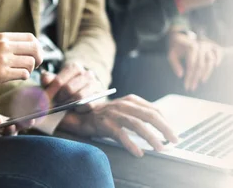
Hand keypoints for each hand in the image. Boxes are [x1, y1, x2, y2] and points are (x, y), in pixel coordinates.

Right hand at [0, 33, 42, 93]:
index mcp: (2, 37)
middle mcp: (3, 45)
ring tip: (19, 73)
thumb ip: (8, 45)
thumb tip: (32, 48)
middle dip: (39, 59)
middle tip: (34, 66)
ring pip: (31, 62)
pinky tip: (12, 77)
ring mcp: (2, 58)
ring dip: (29, 70)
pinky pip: (24, 74)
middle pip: (35, 48)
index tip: (34, 56)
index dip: (37, 48)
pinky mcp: (0, 72)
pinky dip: (22, 77)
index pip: (31, 38)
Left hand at [41, 62, 103, 111]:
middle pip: (68, 89)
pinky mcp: (100, 96)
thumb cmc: (66, 90)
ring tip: (65, 107)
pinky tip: (77, 109)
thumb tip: (45, 79)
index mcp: (74, 67)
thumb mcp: (56, 84)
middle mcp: (87, 73)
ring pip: (79, 97)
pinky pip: (87, 105)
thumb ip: (49, 80)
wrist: (84, 100)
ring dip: (70, 104)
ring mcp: (95, 84)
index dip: (52, 91)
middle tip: (56, 104)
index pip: (59, 80)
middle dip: (60, 99)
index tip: (47, 97)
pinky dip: (80, 109)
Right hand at [59, 95, 178, 156]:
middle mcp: (123, 104)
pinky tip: (138, 153)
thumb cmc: (103, 116)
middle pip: (149, 115)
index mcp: (130, 100)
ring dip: (151, 137)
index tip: (172, 133)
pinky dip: (130, 144)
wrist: (79, 116)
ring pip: (137, 124)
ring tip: (160, 148)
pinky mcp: (104, 124)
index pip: (153, 109)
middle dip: (164, 128)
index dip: (165, 121)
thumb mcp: (122, 110)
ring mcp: (113, 113)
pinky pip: (120, 135)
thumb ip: (137, 114)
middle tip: (174, 140)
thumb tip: (160, 126)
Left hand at [168, 32, 222, 91]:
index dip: (189, 76)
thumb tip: (181, 75)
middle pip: (200, 65)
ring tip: (201, 81)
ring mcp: (207, 44)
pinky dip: (219, 58)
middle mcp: (200, 45)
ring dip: (207, 72)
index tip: (187, 86)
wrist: (180, 34)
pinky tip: (215, 66)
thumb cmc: (175, 46)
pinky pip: (218, 51)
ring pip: (210, 60)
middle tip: (192, 87)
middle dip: (196, 78)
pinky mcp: (212, 44)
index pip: (191, 65)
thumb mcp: (171, 54)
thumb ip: (175, 64)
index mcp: (190, 46)